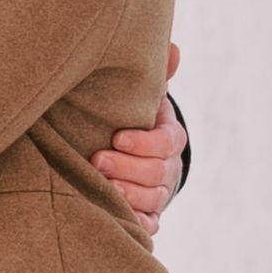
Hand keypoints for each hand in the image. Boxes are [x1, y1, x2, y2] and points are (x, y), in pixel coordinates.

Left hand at [98, 41, 186, 231]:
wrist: (131, 151)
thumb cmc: (132, 118)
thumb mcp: (143, 96)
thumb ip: (157, 75)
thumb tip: (173, 49)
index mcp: (170, 137)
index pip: (166, 143)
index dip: (144, 143)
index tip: (117, 137)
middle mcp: (169, 167)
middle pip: (158, 173)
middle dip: (128, 168)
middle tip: (98, 161)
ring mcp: (160, 192)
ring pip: (153, 200)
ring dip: (129, 195)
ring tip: (103, 187)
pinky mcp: (149, 213)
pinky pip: (149, 224)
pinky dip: (136, 223)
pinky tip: (117, 219)